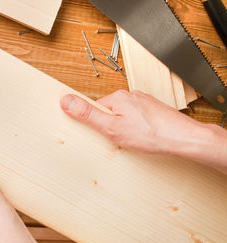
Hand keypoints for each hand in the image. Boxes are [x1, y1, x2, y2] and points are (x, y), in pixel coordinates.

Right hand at [60, 90, 214, 154]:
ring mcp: (143, 102)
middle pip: (109, 111)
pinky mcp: (153, 110)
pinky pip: (136, 118)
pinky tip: (142, 137)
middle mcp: (131, 96)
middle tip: (117, 138)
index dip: (96, 123)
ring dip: (124, 128)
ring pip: (123, 116)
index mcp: (118, 97)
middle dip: (110, 126)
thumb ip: (88, 115)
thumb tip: (67, 101)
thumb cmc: (151, 134)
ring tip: (132, 139)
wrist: (183, 138)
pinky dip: (136, 128)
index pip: (95, 107)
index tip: (100, 132)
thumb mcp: (111, 128)